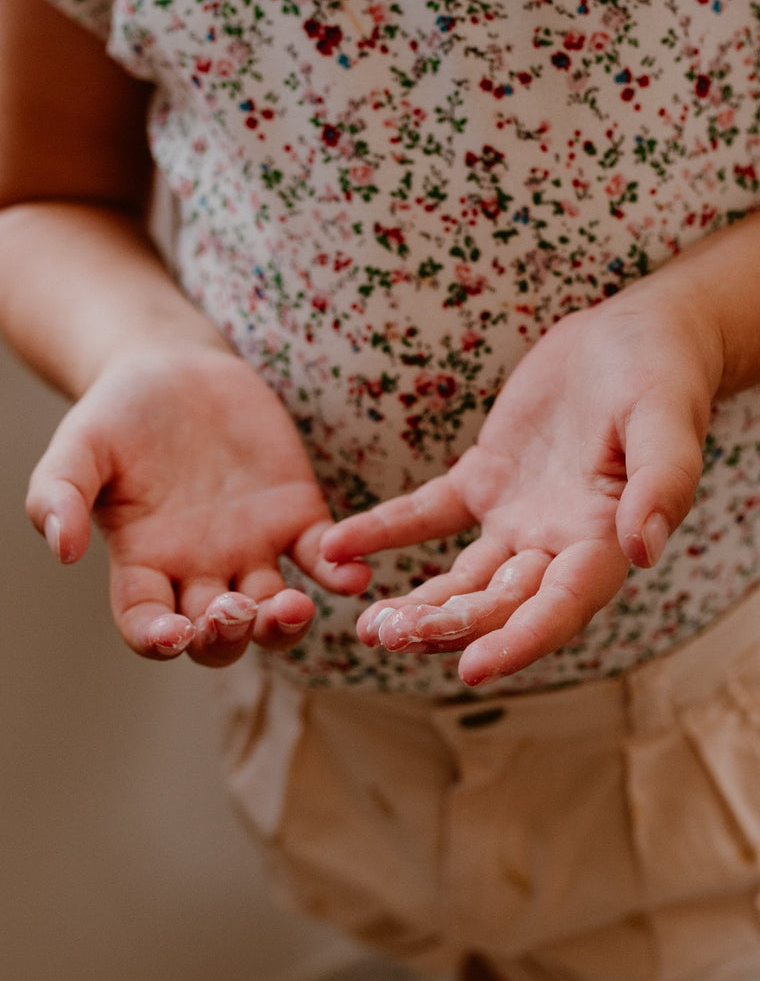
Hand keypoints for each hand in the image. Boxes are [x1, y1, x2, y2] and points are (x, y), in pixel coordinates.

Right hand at [27, 346, 369, 665]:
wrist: (173, 366)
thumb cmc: (117, 413)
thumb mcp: (79, 447)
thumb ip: (59, 494)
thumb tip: (59, 547)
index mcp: (143, 563)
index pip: (148, 625)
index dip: (158, 640)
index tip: (171, 635)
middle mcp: (199, 569)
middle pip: (219, 635)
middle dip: (228, 636)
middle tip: (235, 612)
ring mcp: (252, 547)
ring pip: (274, 611)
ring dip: (286, 622)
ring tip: (295, 605)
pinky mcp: (295, 515)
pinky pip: (322, 558)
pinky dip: (339, 573)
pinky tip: (353, 574)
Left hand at [322, 281, 721, 685]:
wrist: (632, 336)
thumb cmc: (662, 376)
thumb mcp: (667, 421)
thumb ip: (661, 484)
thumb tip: (643, 550)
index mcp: (605, 539)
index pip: (561, 607)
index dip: (519, 641)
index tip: (471, 669)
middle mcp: (557, 542)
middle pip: (497, 602)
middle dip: (447, 625)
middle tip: (389, 636)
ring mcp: (516, 516)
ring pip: (461, 576)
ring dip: (417, 602)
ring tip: (367, 626)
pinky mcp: (484, 480)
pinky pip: (428, 514)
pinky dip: (385, 530)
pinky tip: (337, 544)